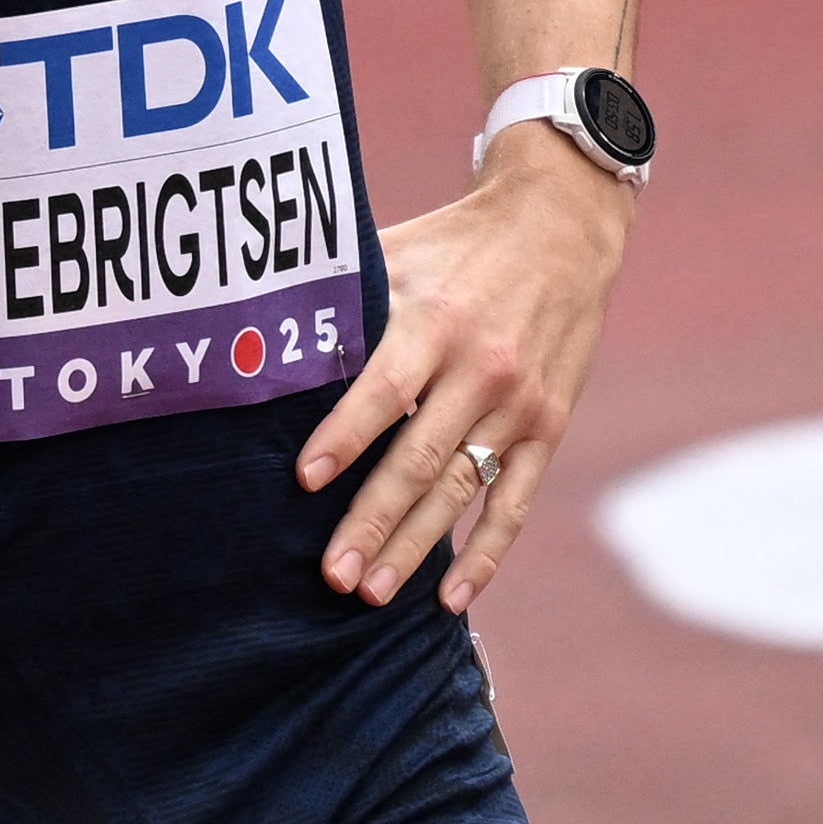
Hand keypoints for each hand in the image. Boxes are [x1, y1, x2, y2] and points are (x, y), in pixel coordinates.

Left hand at [296, 120, 633, 612]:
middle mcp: (481, 369)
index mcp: (436, 322)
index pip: (384, 389)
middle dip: (372, 521)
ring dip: (416, 548)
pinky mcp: (548, 426)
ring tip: (370, 594)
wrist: (561, 226)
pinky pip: (515, 502)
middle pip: (419, 458)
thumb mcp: (397, 252)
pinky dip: (486, 553)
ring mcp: (519, 404)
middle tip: (332, 574)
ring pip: (460, 491)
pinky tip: (452, 597)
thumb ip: (341, 293)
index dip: (344, 436)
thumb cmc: (455, 242)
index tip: (303, 481)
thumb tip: (261, 327)